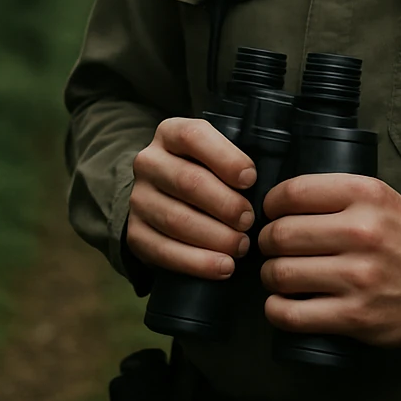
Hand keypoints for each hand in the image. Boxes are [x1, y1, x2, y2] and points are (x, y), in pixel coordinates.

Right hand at [125, 118, 256, 279]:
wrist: (165, 199)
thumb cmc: (207, 175)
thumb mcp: (218, 155)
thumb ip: (236, 162)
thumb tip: (265, 186)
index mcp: (171, 133)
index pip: (194, 137)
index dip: (226, 159)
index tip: (251, 180)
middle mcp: (149, 162)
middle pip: (188, 182)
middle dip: (226, 205)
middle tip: (250, 222)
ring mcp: (138, 199)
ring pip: (177, 219)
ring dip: (215, 237)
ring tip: (241, 246)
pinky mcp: (135, 233)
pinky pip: (164, 251)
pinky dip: (198, 262)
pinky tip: (223, 267)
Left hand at [257, 174, 400, 347]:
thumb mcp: (381, 198)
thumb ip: (337, 193)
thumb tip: (280, 201)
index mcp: (365, 195)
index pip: (293, 193)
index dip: (271, 204)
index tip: (272, 213)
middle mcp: (362, 232)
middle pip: (280, 234)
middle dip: (266, 242)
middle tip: (272, 248)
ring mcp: (358, 277)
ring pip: (280, 273)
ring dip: (270, 276)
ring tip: (280, 275)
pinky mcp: (355, 315)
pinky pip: (291, 314)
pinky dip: (276, 309)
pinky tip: (282, 303)